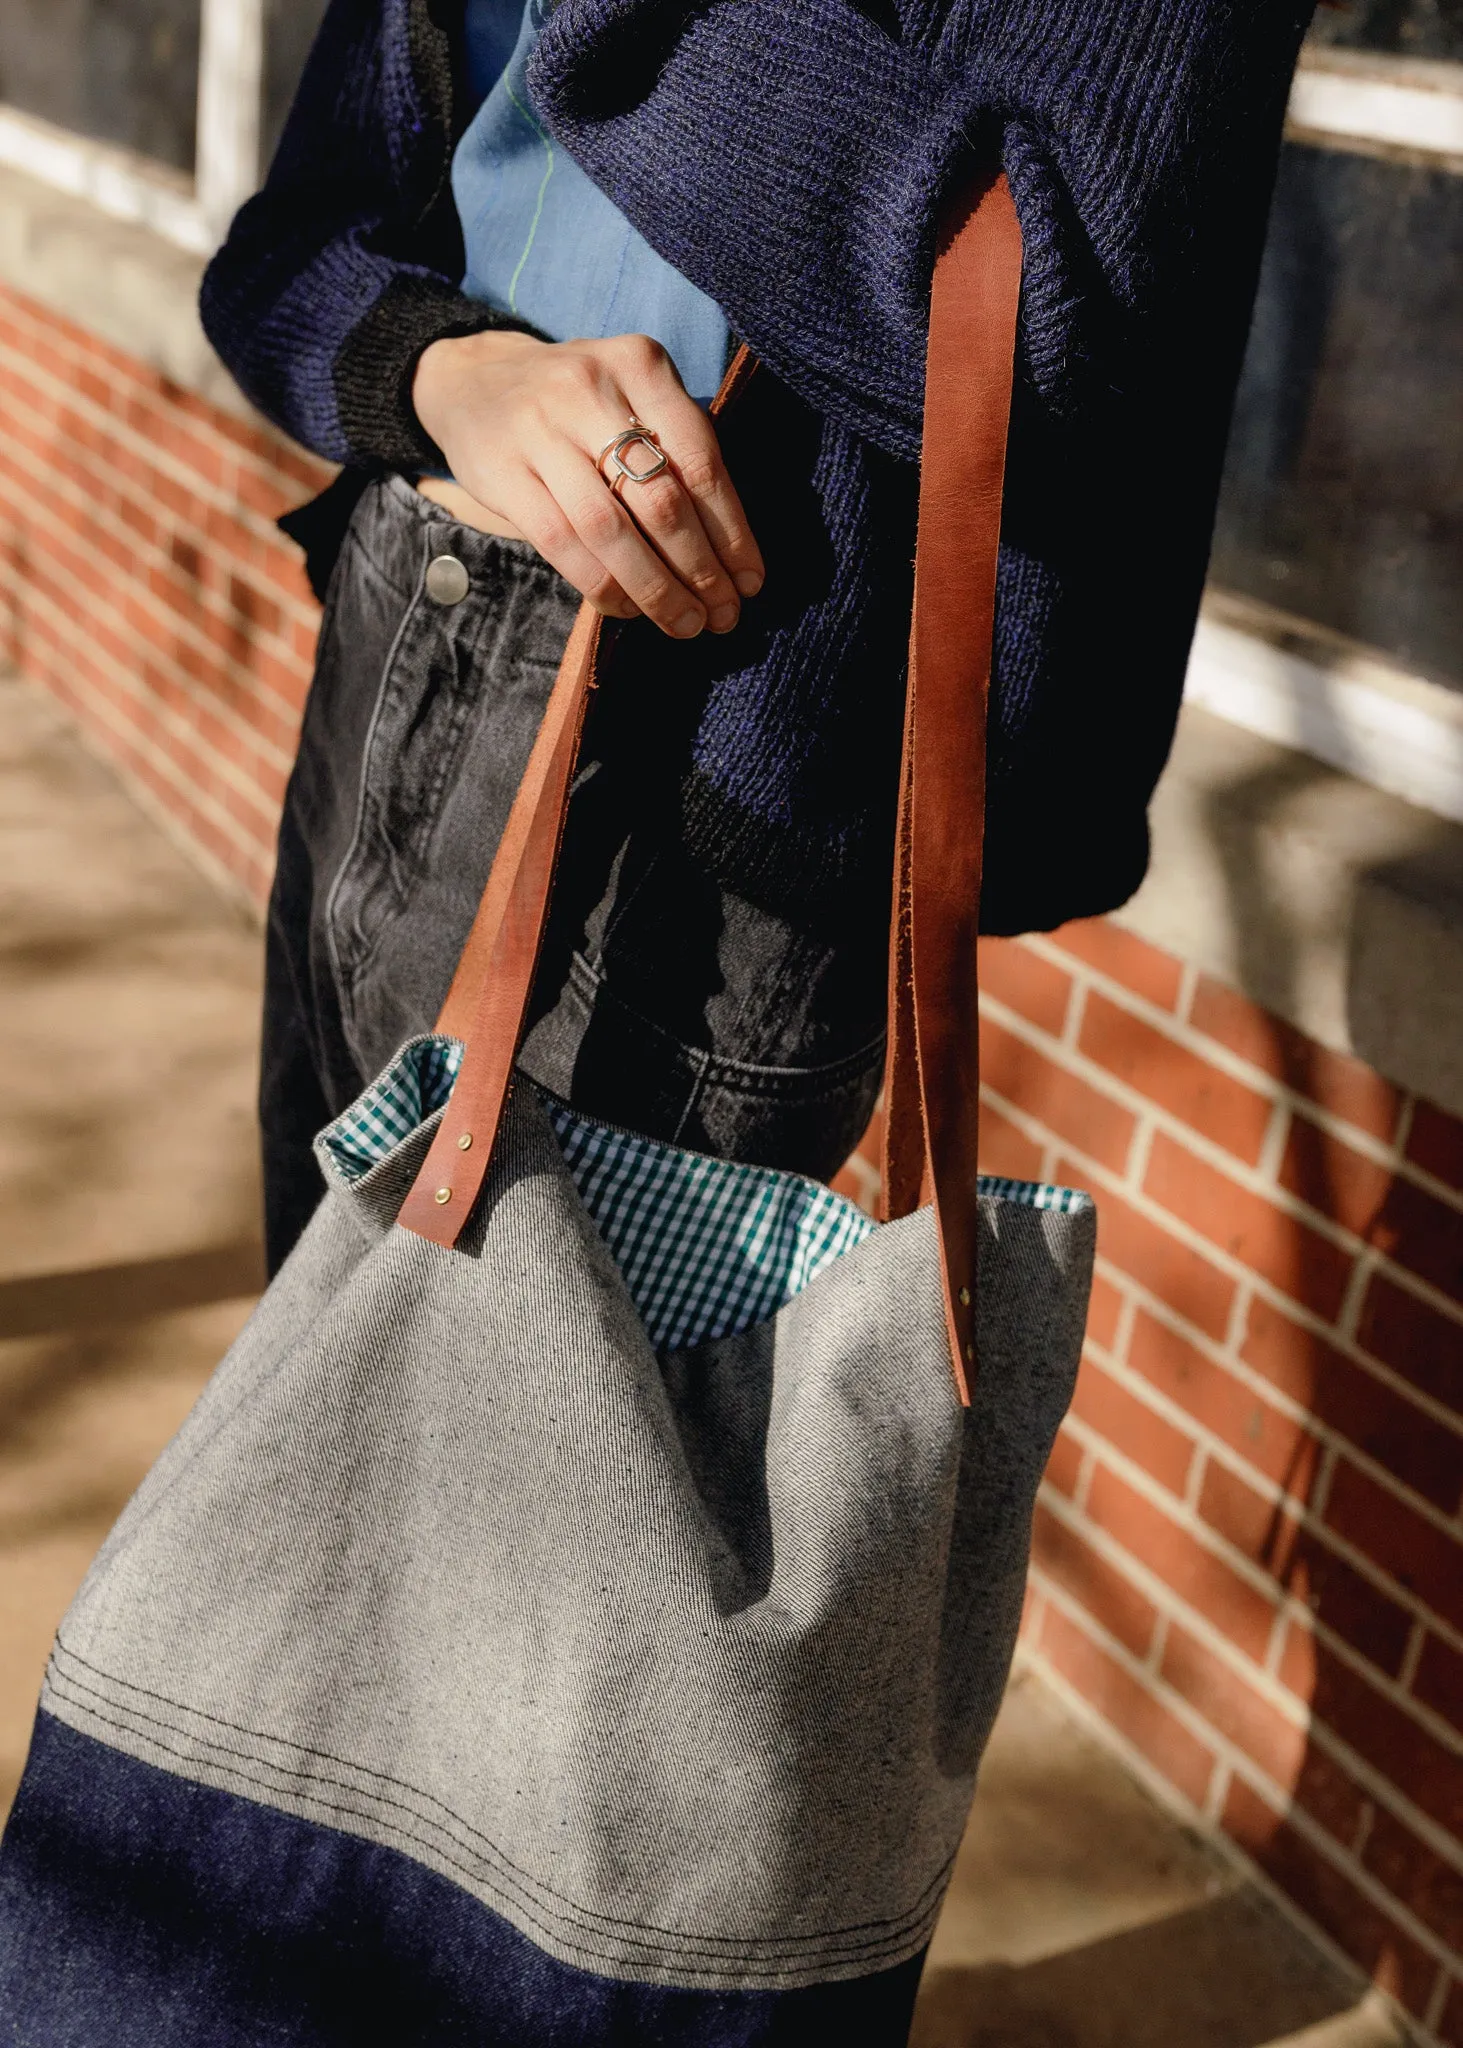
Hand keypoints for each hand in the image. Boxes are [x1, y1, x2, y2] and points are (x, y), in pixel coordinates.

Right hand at [412, 329, 763, 637]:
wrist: (474, 380)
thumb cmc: (579, 404)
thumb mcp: (633, 396)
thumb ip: (677, 449)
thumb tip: (731, 553)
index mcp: (640, 365)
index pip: (701, 460)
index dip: (731, 531)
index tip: (751, 582)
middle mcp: (590, 389)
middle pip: (660, 499)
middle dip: (700, 569)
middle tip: (722, 615)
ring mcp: (539, 430)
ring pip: (610, 529)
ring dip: (655, 588)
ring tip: (683, 623)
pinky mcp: (502, 472)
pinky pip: (561, 544)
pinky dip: (601, 585)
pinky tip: (628, 608)